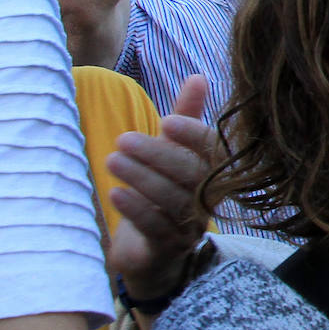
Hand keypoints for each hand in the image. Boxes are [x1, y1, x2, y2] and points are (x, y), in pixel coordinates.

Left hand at [106, 76, 219, 301]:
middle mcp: (209, 199)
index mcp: (215, 172)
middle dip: (158, 155)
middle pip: (192, 174)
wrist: (150, 253)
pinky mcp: (167, 249)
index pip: (215, 150)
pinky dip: (136, 209)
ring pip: (173, 200)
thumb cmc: (163, 191)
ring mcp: (191, 226)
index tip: (166, 121)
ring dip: (142, 178)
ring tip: (112, 160)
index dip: (194, 135)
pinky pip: (156, 227)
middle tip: (123, 139)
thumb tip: (198, 77)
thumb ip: (186, 117)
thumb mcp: (173, 152)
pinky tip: (115, 192)